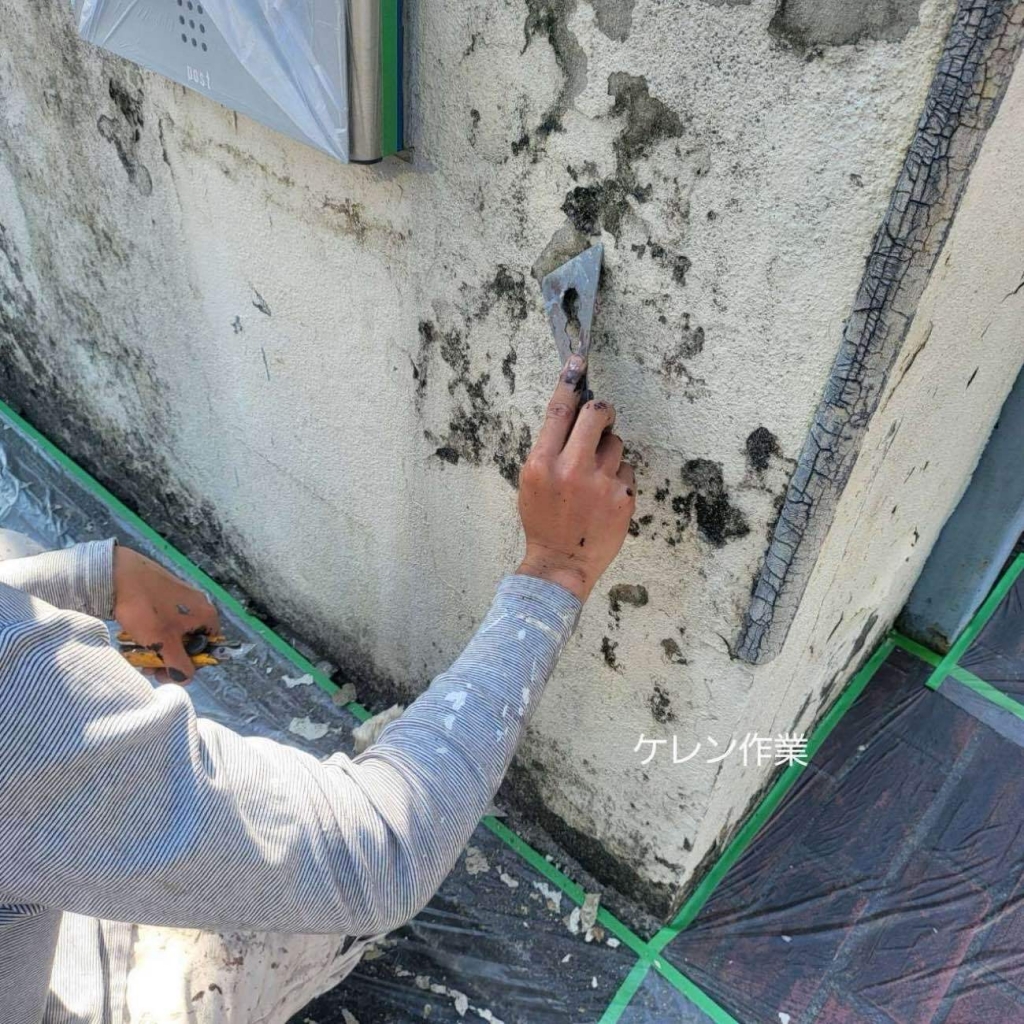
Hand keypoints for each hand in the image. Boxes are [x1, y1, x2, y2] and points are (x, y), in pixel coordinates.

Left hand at [112, 546, 219, 682]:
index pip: (209, 649)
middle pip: (190, 643)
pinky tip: (134, 637)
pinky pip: (163, 621)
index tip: (167, 671)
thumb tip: (187, 678)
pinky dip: (151, 633)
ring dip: (158, 648)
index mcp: (207, 615)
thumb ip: (179, 665)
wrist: (117, 572)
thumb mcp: (163, 643)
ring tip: (137, 654)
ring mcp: (180, 598)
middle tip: (149, 666)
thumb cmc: (145, 607)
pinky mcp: (163, 594)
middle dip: (169, 659)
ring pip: (174, 633)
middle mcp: (198, 606)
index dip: (190, 665)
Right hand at [516, 356, 634, 601]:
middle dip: (602, 412)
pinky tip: (605, 498)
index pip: (559, 411)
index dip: (569, 382)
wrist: (561, 563)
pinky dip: (619, 479)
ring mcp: (601, 484)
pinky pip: (626, 470)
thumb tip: (571, 415)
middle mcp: (572, 469)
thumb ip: (549, 450)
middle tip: (602, 419)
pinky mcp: (623, 497)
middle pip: (598, 414)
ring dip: (609, 452)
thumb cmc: (543, 522)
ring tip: (595, 478)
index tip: (578, 361)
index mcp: (542, 464)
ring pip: (616, 444)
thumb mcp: (532, 482)